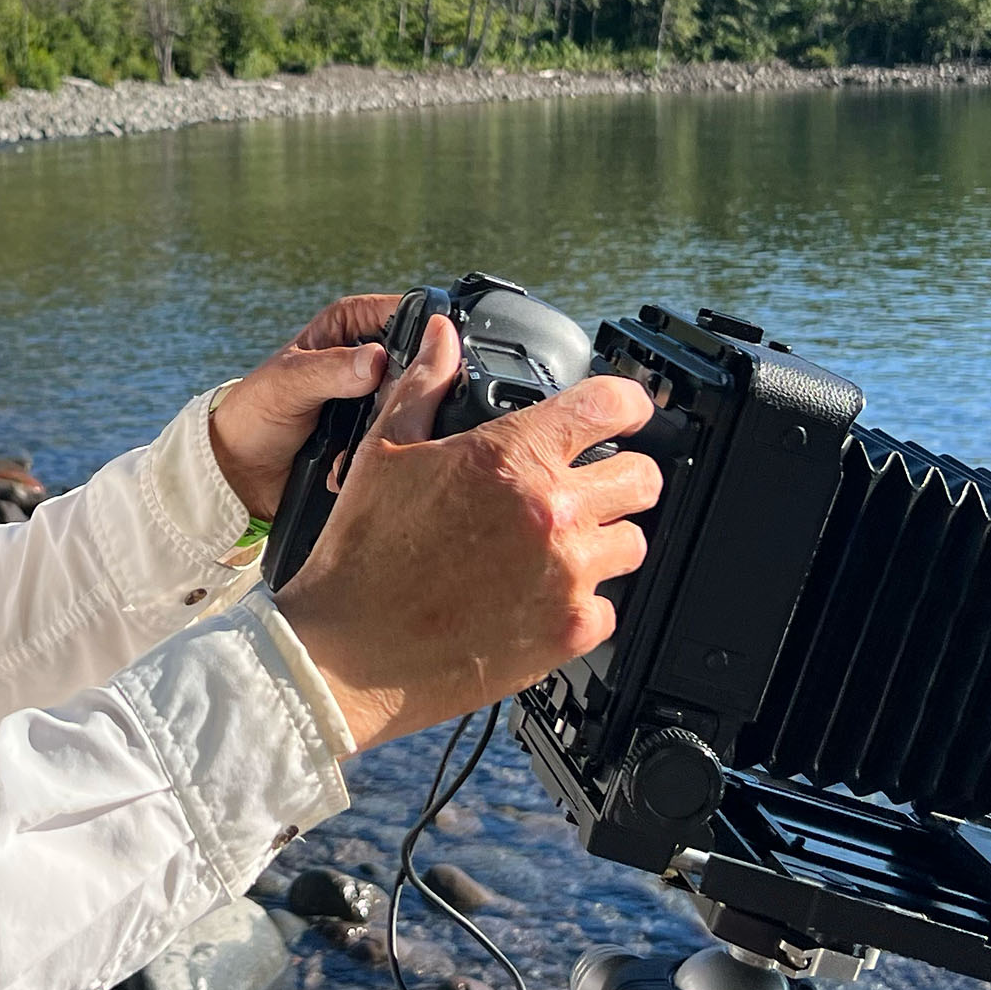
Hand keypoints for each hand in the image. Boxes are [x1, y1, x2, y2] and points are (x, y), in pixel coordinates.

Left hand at [207, 293, 400, 521]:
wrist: (240, 473)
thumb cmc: (253, 414)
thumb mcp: (288, 385)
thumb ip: (330, 370)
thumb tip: (374, 361)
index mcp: (344, 328)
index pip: (396, 311)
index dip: (420, 324)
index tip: (436, 346)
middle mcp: (363, 360)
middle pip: (415, 361)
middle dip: (411, 386)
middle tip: (392, 406)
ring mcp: (370, 399)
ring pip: (412, 402)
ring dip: (396, 423)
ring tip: (368, 439)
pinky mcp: (372, 433)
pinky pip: (397, 437)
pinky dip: (384, 449)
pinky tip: (357, 462)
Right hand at [274, 315, 662, 752]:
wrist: (348, 652)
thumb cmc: (361, 556)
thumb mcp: (384, 452)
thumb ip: (425, 385)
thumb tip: (441, 337)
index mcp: (509, 457)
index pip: (609, 405)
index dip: (627, 403)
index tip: (627, 412)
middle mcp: (550, 512)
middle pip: (643, 478)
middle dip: (622, 476)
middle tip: (590, 487)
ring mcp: (566, 575)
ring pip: (633, 543)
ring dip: (604, 541)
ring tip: (558, 549)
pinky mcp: (569, 632)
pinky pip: (609, 608)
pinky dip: (583, 604)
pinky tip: (541, 598)